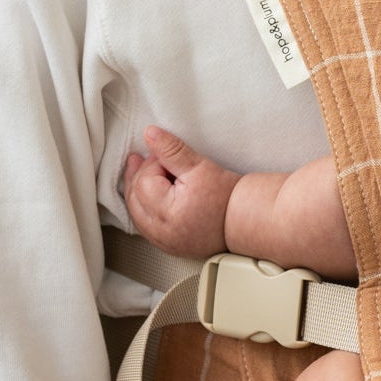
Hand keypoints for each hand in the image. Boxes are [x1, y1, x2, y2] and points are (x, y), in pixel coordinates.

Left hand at [123, 126, 239, 258]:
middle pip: (135, 198)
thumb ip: (172, 149)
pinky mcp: (169, 246)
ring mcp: (164, 242)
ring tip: (143, 173)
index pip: (144, 181)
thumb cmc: (227, 196)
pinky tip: (149, 197)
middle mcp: (162, 231)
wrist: (245, 220)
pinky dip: (144, 210)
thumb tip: (149, 134)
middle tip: (152, 160)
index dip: (153, 164)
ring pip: (136, 214)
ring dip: (137, 192)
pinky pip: (146, 227)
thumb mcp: (200, 166)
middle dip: (141, 176)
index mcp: (168, 212)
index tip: (169, 158)